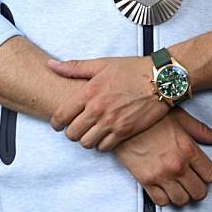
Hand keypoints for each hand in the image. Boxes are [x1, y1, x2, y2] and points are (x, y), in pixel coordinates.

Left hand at [46, 55, 168, 151]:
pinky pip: (104, 147)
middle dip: (71, 132)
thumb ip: (74, 67)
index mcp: (89, 92)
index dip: (56, 123)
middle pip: (72, 133)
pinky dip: (101, 144)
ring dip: (86, 139)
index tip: (58, 123)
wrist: (160, 79)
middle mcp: (98, 109)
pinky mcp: (125, 132)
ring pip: (86, 143)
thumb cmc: (132, 70)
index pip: (61, 116)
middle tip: (76, 127)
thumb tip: (50, 65)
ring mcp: (112, 122)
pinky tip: (104, 135)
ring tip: (90, 132)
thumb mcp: (101, 64)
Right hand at [113, 106, 211, 206]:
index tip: (201, 171)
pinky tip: (164, 187)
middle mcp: (177, 166)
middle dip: (198, 188)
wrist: (124, 122)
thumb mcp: (181, 119)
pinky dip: (165, 198)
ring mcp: (162, 176)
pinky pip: (162, 202)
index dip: (208, 174)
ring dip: (182, 194)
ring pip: (182, 200)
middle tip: (191, 180)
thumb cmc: (153, 118)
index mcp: (189, 149)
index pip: (211, 175)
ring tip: (178, 185)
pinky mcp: (146, 182)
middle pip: (199, 192)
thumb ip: (201, 131)